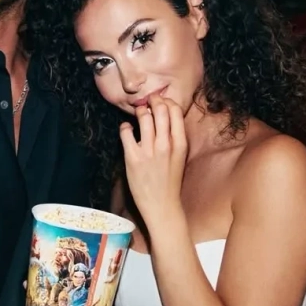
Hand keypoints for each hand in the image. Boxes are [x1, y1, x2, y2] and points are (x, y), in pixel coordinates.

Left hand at [120, 95, 186, 229]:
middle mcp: (165, 145)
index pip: (175, 110)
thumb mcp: (180, 157)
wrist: (162, 205)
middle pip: (160, 109)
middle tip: (147, 101)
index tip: (160, 102)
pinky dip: (125, 127)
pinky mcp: (133, 158)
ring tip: (138, 114)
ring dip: (139, 111)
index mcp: (180, 143)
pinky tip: (127, 130)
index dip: (166, 102)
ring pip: (143, 116)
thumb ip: (174, 137)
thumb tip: (164, 116)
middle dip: (152, 100)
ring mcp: (149, 151)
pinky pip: (126, 132)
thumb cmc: (170, 181)